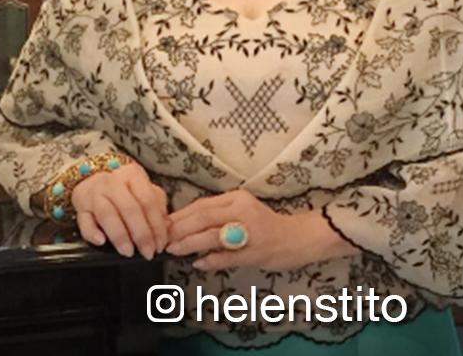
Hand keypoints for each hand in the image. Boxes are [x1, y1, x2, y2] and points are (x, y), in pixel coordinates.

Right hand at [71, 161, 168, 259]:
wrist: (90, 177)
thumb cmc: (122, 188)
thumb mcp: (141, 188)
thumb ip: (156, 204)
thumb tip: (166, 227)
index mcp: (132, 175)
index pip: (148, 200)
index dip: (157, 225)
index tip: (161, 244)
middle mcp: (112, 182)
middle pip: (130, 208)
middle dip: (142, 234)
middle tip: (148, 253)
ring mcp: (94, 194)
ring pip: (107, 214)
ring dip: (120, 236)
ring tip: (129, 252)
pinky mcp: (80, 207)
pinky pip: (84, 221)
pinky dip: (92, 232)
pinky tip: (101, 241)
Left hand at [165, 189, 354, 271]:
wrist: (299, 237)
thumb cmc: (267, 225)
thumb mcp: (242, 211)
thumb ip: (218, 215)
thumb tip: (184, 224)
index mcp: (237, 198)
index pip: (202, 204)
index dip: (181, 215)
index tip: (163, 224)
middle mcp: (242, 210)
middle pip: (204, 217)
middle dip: (180, 229)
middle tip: (163, 239)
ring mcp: (250, 231)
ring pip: (212, 235)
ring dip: (190, 243)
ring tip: (173, 250)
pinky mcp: (255, 251)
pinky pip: (227, 256)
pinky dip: (211, 260)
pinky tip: (198, 263)